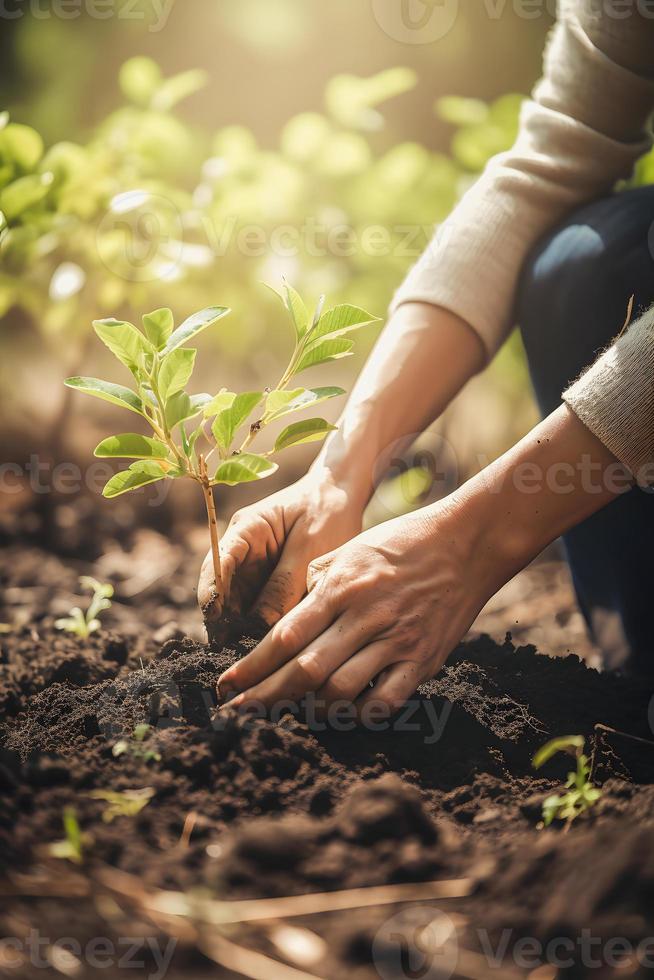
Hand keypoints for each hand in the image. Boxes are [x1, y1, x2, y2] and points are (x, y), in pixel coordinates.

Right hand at [198, 467, 364, 636]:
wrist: (343, 494)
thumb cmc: (327, 511)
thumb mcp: (310, 547)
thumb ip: (285, 584)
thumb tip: (260, 624)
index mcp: (246, 529)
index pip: (217, 562)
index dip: (211, 593)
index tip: (216, 622)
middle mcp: (242, 550)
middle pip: (222, 590)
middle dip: (226, 621)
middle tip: (237, 652)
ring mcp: (253, 568)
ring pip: (238, 604)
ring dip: (242, 628)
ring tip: (254, 655)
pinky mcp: (268, 583)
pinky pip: (257, 607)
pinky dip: (260, 625)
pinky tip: (269, 647)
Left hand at [216, 497, 504, 714]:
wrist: (467, 543)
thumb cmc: (404, 541)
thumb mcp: (352, 548)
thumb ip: (317, 582)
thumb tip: (290, 617)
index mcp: (342, 586)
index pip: (285, 637)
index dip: (252, 667)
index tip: (226, 686)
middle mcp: (365, 616)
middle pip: (304, 671)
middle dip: (265, 697)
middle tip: (238, 713)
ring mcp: (396, 641)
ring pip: (339, 691)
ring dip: (308, 708)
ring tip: (291, 710)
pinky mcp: (422, 660)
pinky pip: (384, 701)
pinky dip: (357, 715)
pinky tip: (341, 713)